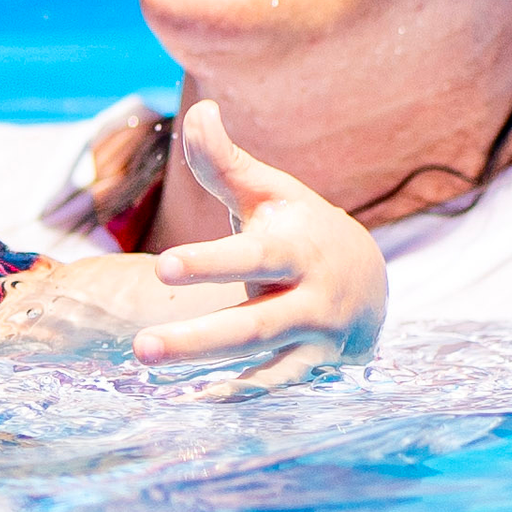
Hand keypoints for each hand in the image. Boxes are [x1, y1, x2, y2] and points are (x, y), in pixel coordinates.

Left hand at [129, 100, 386, 377]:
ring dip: (205, 366)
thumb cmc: (302, 227)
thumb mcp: (272, 192)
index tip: (164, 267)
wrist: (371, 279)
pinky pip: (273, 385)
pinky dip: (237, 396)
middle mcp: (311, 297)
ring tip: (148, 363)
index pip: (253, 257)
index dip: (211, 262)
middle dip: (197, 339)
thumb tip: (200, 113)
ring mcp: (314, 337)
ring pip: (260, 358)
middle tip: (140, 348)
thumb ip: (227, 162)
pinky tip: (192, 399)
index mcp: (298, 248)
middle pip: (254, 324)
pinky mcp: (312, 366)